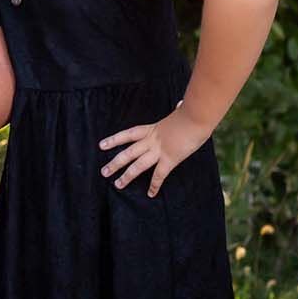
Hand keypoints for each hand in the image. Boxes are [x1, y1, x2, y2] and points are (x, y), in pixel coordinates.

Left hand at [98, 105, 213, 197]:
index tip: (102, 145)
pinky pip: (159, 175)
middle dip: (115, 163)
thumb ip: (176, 111)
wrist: (196, 116)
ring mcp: (159, 150)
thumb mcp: (178, 112)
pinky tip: (151, 194)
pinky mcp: (170, 159)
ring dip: (127, 176)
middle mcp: (151, 141)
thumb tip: (180, 104)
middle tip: (104, 172)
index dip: (114, 140)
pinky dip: (155, 185)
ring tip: (117, 184)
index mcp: (152, 129)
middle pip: (128, 153)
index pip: (128, 134)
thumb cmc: (191, 113)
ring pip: (138, 166)